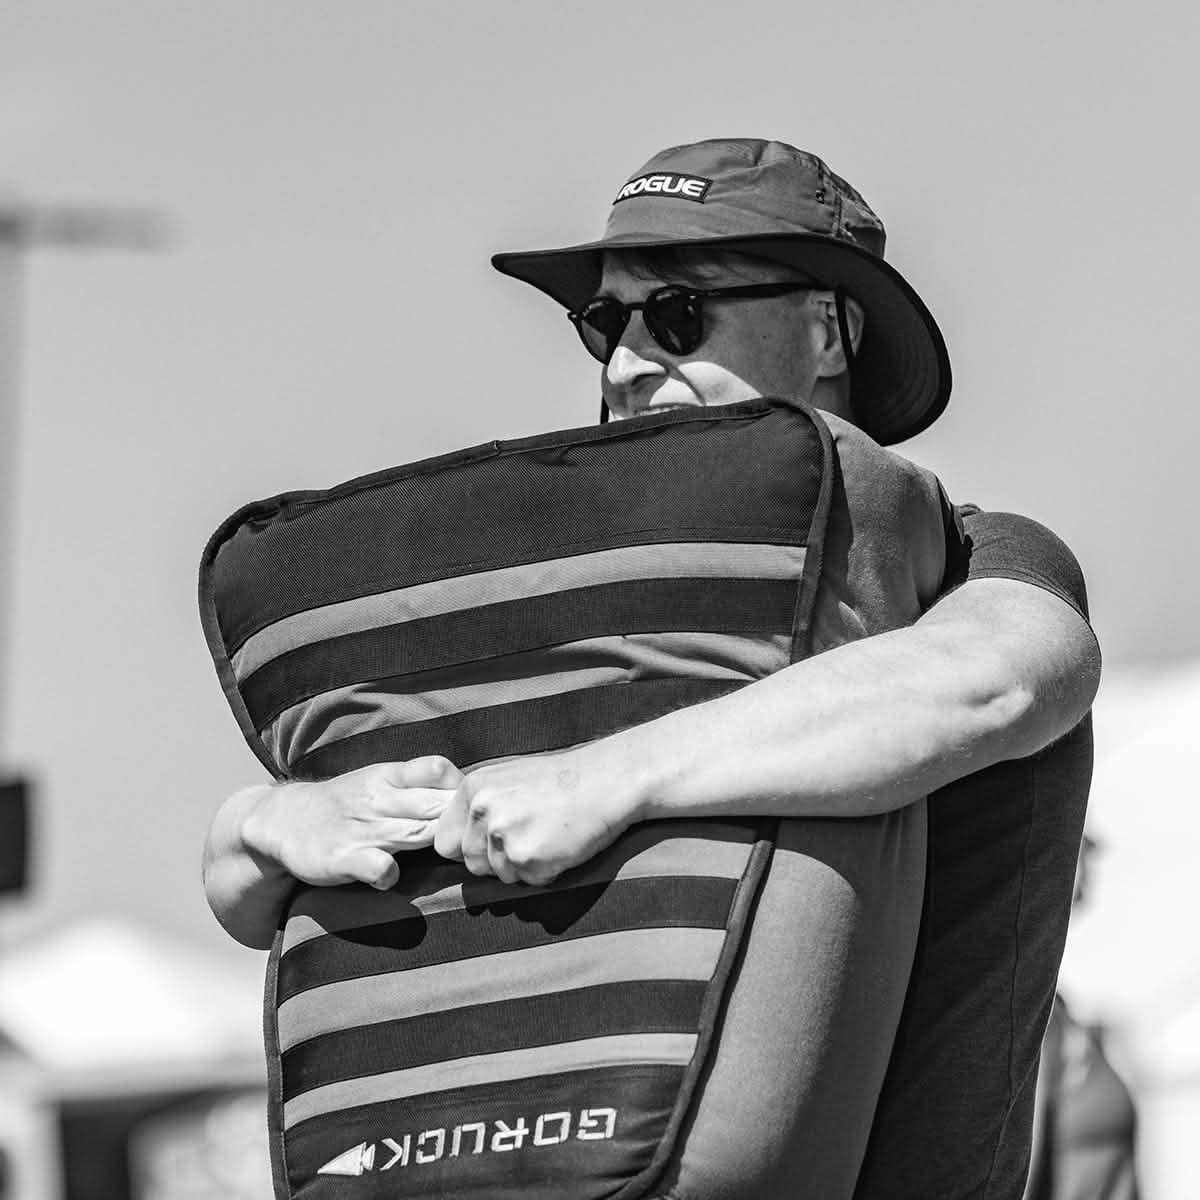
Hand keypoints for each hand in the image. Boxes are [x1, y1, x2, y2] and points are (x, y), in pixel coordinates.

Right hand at [244, 757, 462, 890]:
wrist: (284, 820)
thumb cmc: (347, 803)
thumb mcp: (380, 781)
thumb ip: (421, 787)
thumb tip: (471, 794)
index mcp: (390, 777)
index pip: (437, 770)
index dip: (460, 789)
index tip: (471, 810)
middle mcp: (378, 800)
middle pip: (434, 806)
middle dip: (459, 822)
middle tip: (474, 839)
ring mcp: (361, 830)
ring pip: (414, 834)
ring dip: (437, 846)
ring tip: (450, 858)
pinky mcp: (342, 859)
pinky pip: (377, 867)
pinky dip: (390, 874)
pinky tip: (392, 878)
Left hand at [433, 750, 636, 885]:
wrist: (606, 781)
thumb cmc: (562, 780)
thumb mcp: (508, 779)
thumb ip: (479, 806)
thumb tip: (454, 841)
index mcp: (473, 789)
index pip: (444, 842)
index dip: (467, 848)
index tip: (490, 843)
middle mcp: (482, 811)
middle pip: (471, 864)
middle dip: (496, 861)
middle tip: (530, 836)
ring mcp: (504, 836)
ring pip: (499, 876)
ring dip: (522, 867)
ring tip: (548, 835)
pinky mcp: (528, 858)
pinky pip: (527, 882)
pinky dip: (545, 871)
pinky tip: (560, 845)